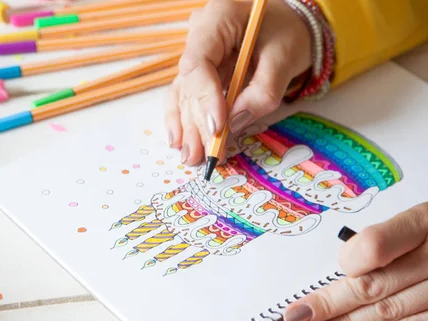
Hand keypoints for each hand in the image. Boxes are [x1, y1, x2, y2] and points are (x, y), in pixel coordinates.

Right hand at [164, 0, 311, 165]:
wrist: (287, 27)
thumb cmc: (287, 34)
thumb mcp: (284, 58)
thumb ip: (262, 91)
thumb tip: (234, 125)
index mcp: (218, 17)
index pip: (199, 61)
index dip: (205, 97)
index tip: (217, 127)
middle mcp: (199, 34)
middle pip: (190, 84)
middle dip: (196, 122)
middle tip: (201, 153)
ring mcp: (195, 54)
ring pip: (184, 94)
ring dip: (187, 127)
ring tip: (190, 156)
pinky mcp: (198, 73)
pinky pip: (185, 97)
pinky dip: (184, 120)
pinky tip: (180, 142)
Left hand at [284, 203, 427, 320]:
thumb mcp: (418, 219)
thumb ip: (386, 238)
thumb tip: (347, 264)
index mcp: (424, 223)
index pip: (379, 243)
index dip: (351, 261)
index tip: (333, 269)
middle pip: (375, 284)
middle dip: (330, 303)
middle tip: (297, 315)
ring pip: (390, 309)